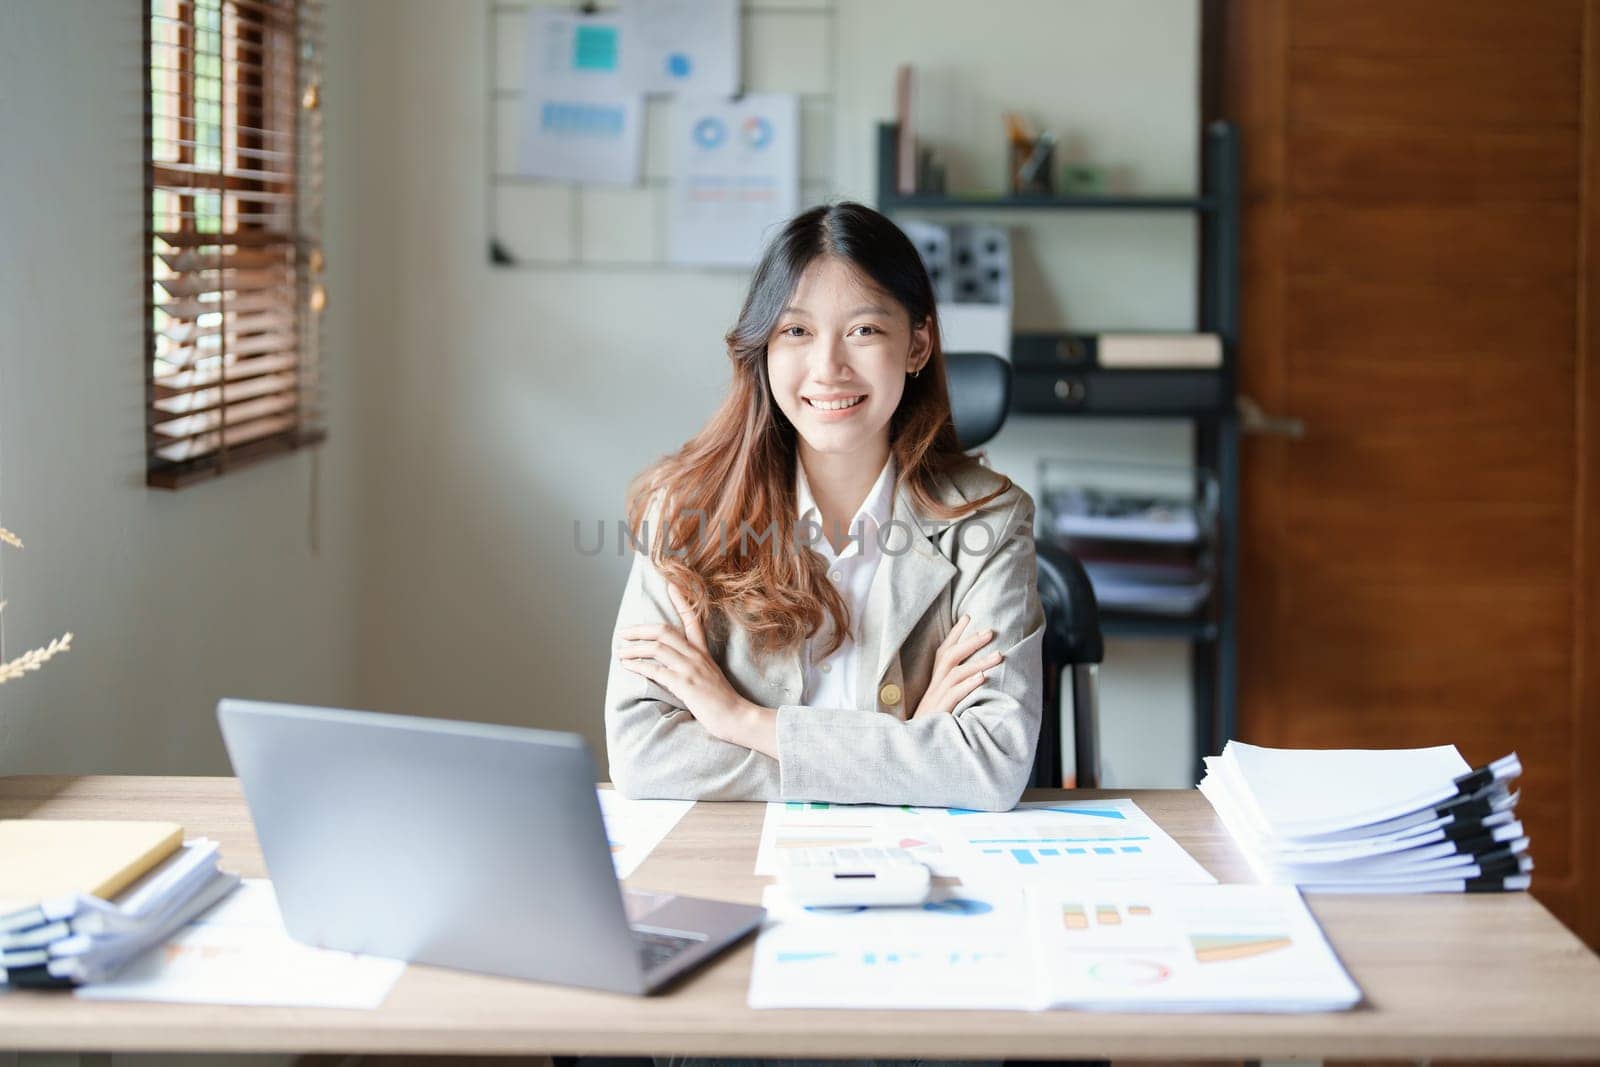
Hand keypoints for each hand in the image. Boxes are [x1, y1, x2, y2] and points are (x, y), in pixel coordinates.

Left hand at [616, 585, 756, 742]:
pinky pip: (656, 670)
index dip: (681, 601)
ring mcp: (691, 669)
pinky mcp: (685, 684)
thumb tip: (673, 666)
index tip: (671, 585)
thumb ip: (694, 667)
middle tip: (623, 633)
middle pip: (664, 631)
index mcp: (703, 652)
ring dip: (634, 648)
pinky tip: (628, 666)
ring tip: (620, 652)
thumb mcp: (710, 676)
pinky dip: (638, 666)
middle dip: (640, 630)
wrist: (737, 717)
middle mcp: (696, 656)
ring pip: (657, 648)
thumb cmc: (723, 702)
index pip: (692, 620)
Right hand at [911, 613, 1003, 719]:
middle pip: (950, 656)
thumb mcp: (940, 701)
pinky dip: (968, 685)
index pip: (944, 651)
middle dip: (971, 641)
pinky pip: (955, 694)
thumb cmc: (932, 722)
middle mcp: (935, 685)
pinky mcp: (941, 711)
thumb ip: (953, 687)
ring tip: (999, 655)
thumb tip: (974, 674)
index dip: (955, 634)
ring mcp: (937, 697)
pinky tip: (983, 679)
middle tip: (991, 631)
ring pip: (957, 673)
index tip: (968, 616)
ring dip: (978, 662)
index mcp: (935, 681)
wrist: (914, 744)